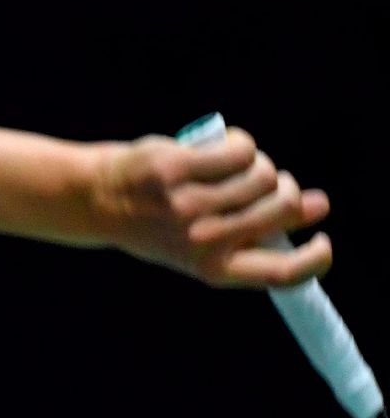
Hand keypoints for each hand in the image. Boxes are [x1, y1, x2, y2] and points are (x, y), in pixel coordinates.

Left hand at [89, 127, 332, 288]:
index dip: (315, 258)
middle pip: (284, 207)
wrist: (95, 200)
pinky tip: (220, 146)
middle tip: (268, 184)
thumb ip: (251, 232)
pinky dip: (238, 142)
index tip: (321, 238)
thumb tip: (314, 207)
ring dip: (257, 164)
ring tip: (233, 166)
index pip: (282, 274)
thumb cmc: (157, 222)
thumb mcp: (201, 244)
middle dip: (286, 189)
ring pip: (264, 174)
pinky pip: (240, 148)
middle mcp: (203, 241)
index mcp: (212, 268)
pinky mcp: (178, 169)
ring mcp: (190, 205)